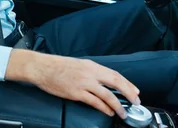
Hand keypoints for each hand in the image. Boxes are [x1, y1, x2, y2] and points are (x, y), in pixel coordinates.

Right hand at [6, 51, 140, 119]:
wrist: (42, 67)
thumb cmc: (57, 66)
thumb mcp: (78, 64)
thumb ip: (91, 72)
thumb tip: (103, 81)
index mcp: (91, 65)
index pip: (114, 74)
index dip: (127, 83)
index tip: (135, 91)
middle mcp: (90, 73)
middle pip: (115, 82)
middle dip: (128, 93)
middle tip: (136, 102)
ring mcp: (83, 83)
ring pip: (107, 95)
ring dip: (118, 105)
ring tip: (123, 112)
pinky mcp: (76, 93)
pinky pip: (94, 102)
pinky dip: (104, 108)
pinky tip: (108, 112)